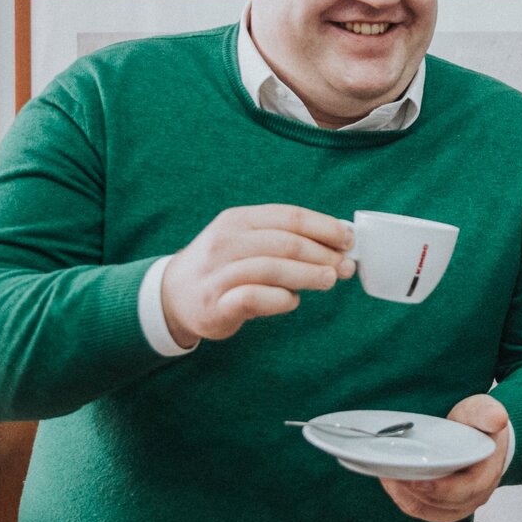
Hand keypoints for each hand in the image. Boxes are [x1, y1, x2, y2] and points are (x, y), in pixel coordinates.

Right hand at [160, 205, 353, 347]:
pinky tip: (293, 300)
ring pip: (273, 268)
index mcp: (238, 220)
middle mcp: (226, 242)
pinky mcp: (215, 304)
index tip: (348, 239)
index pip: (290, 216)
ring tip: (330, 280)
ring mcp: (218, 273)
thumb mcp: (246, 240)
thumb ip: (284, 239)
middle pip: (286, 243)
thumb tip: (336, 243)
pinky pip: (255, 298)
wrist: (173, 296)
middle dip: (322, 254)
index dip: (324, 227)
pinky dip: (281, 299)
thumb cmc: (223, 266)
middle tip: (345, 266)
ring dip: (308, 275)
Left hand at [381, 394, 509, 521]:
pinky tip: (391, 483)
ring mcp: (459, 503)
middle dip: (414, 492)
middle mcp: (475, 495)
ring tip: (387, 477)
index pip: (464, 490)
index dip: (439, 489)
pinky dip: (405, 498)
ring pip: (428, 510)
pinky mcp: (444, 505)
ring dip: (405, 496)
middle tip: (391, 475)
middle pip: (441, 503)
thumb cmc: (481, 425)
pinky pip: (422, 509)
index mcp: (486, 474)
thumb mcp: (484, 411)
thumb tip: (497, 417)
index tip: (415, 479)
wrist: (484, 437)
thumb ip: (487, 413)